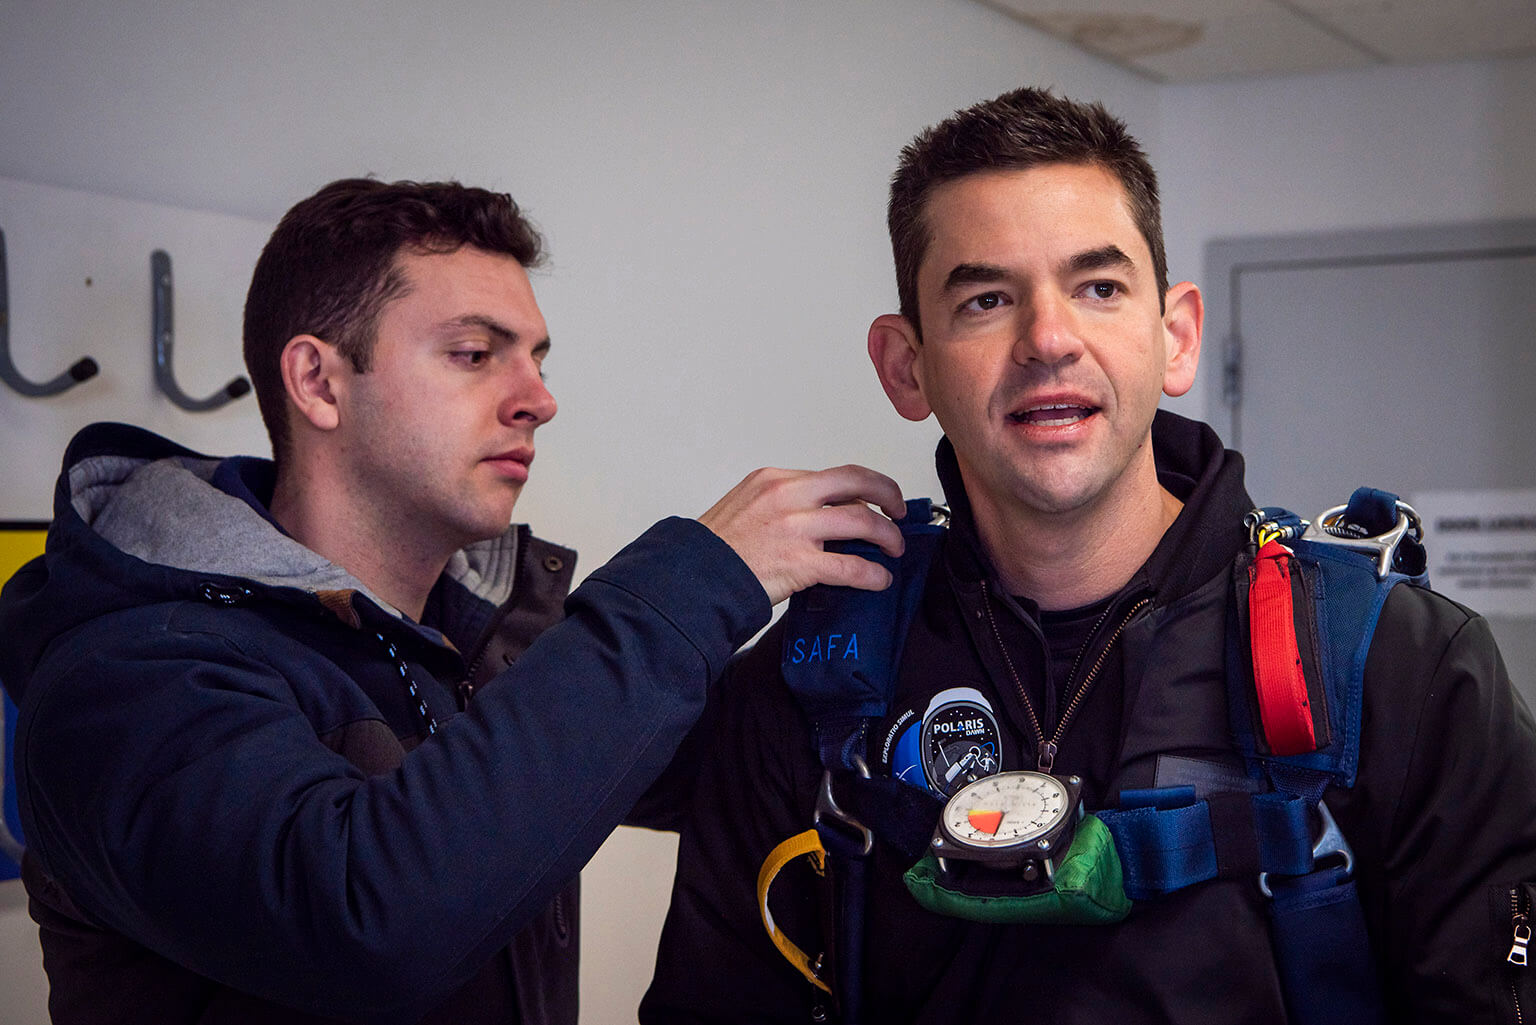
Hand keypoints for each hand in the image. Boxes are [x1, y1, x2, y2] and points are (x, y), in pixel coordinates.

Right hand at [698, 465, 905, 604]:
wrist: (693, 577)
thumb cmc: (715, 550)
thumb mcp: (746, 506)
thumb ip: (784, 504)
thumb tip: (822, 516)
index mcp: (776, 480)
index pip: (834, 476)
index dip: (862, 489)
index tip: (874, 499)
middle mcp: (788, 496)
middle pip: (857, 483)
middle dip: (888, 495)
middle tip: (898, 511)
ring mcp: (795, 528)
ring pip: (862, 521)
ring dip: (887, 535)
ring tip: (894, 549)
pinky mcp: (799, 563)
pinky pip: (851, 566)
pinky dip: (872, 573)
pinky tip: (879, 580)